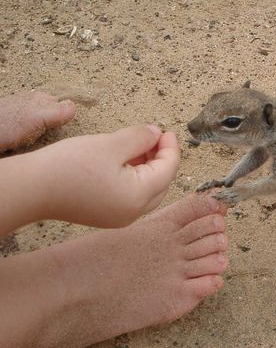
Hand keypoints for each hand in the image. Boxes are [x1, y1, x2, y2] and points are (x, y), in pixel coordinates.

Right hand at [36, 124, 179, 226]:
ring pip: (147, 190)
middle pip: (162, 183)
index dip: (170, 148)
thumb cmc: (70, 166)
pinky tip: (126, 161)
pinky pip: (131, 196)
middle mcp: (133, 213)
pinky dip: (134, 178)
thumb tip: (156, 134)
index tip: (166, 131)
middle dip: (162, 159)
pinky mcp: (106, 215)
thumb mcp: (111, 144)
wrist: (32, 188)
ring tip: (139, 145)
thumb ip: (140, 138)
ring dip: (148, 168)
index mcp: (139, 197)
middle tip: (155, 137)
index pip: (168, 170)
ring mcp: (119, 217)